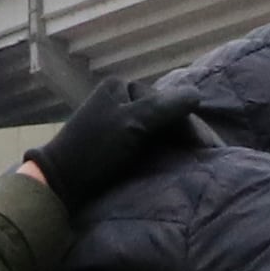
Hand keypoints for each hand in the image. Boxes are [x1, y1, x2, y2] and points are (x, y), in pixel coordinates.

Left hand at [22, 77, 199, 208]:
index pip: (166, 101)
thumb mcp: (132, 124)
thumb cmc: (95, 150)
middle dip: (184, 134)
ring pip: (156, 129)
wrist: (60, 183)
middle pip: (162, 114)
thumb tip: (196, 94)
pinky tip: (174, 164)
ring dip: (175, 144)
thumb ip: (164, 107)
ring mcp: (115, 122)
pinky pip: (145, 142)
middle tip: (208, 156)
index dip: (189, 123)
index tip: (209, 148)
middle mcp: (117, 99)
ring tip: (196, 162)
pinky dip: (161, 151)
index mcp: (120, 87)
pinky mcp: (113, 144)